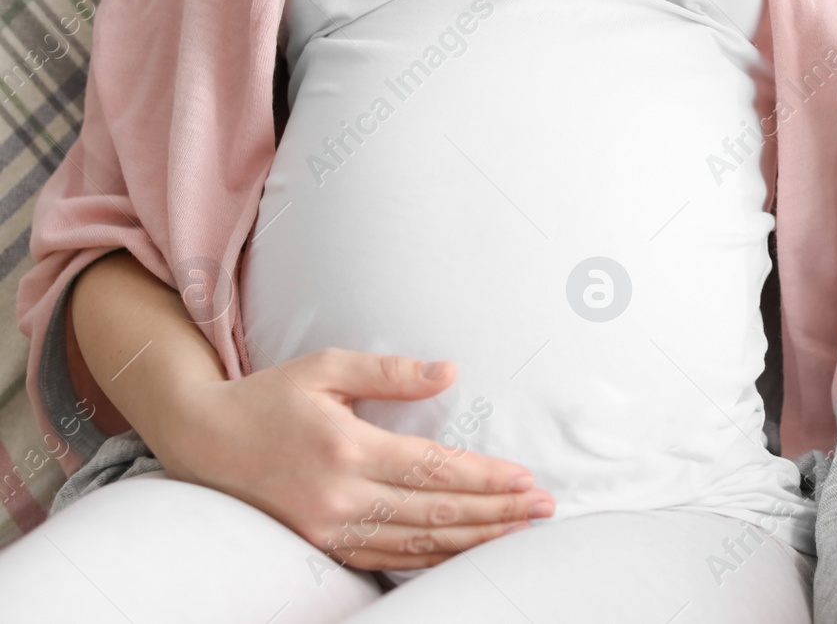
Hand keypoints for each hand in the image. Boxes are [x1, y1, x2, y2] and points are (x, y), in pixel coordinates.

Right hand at [153, 348, 552, 572]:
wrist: (202, 440)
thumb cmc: (269, 395)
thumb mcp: (326, 366)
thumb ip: (390, 371)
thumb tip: (449, 371)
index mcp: (347, 449)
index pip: (435, 470)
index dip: (486, 478)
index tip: (527, 479)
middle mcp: (340, 497)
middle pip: (436, 514)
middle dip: (497, 514)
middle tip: (544, 510)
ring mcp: (329, 528)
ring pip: (418, 544)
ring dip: (474, 541)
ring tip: (519, 533)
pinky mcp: (320, 545)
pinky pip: (389, 558)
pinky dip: (433, 559)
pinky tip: (465, 552)